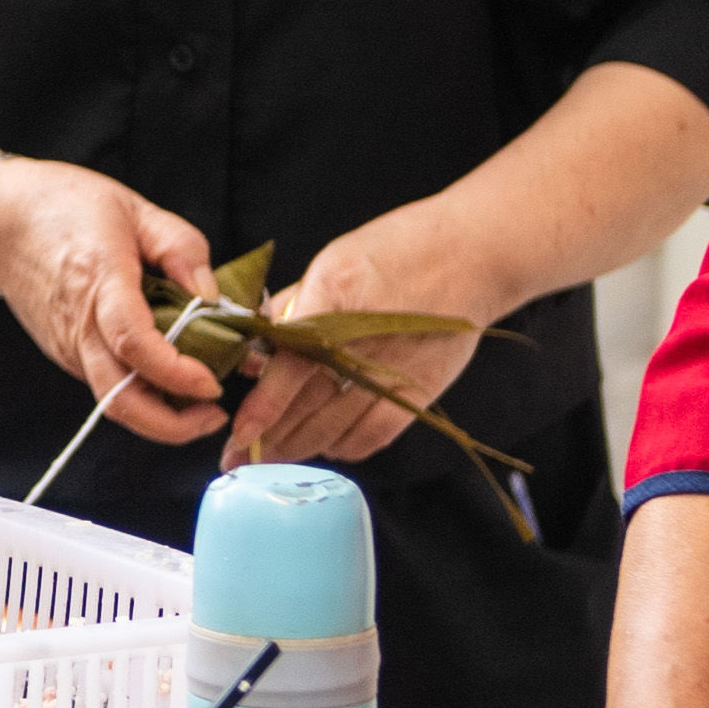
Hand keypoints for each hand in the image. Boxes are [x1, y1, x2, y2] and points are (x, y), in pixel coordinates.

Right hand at [0, 159, 225, 428]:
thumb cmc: (68, 206)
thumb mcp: (136, 210)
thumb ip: (181, 249)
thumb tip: (213, 298)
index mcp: (99, 280)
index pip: (135, 344)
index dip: (176, 373)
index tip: (213, 382)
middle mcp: (78, 325)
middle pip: (120, 399)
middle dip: (172, 425)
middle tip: (214, 415)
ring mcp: (66, 346)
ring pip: (113, 399)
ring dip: (160, 413)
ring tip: (199, 396)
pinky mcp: (63, 353)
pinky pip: (105, 384)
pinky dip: (140, 392)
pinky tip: (167, 375)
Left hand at [222, 197, 511, 463]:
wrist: (471, 253)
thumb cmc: (397, 248)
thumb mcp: (332, 262)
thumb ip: (291, 309)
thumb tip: (255, 354)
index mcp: (335, 297)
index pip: (289, 367)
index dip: (260, 408)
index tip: (237, 434)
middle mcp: (363, 339)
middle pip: (306, 406)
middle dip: (267, 439)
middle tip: (237, 459)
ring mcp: (394, 370)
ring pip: (335, 428)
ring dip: (298, 448)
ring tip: (270, 459)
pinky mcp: (419, 390)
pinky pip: (373, 435)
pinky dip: (343, 448)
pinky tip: (324, 448)